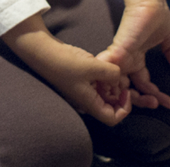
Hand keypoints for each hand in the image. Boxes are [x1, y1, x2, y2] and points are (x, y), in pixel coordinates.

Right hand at [1, 14, 132, 125]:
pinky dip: (104, 75)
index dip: (124, 108)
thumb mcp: (93, 66)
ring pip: (105, 93)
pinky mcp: (81, 78)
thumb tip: (119, 77)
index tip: (126, 91)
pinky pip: (98, 82)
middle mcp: (87, 99)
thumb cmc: (65, 62)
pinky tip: (102, 64)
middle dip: (118, 93)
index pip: (113, 118)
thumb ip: (112, 73)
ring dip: (112, 83)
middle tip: (120, 77)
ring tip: (111, 69)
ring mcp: (84, 89)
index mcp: (89, 103)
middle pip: (110, 106)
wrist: (43, 51)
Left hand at [97, 0, 169, 109]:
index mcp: (136, 58)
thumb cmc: (154, 15)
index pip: (142, 82)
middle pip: (130, 86)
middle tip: (158, 105)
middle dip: (143, 99)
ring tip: (153, 102)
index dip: (153, 94)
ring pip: (119, 82)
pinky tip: (124, 92)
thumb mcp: (166, 37)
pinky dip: (114, 79)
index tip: (167, 102)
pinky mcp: (119, 48)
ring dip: (133, 94)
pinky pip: (111, 66)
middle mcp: (127, 59)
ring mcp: (121, 54)